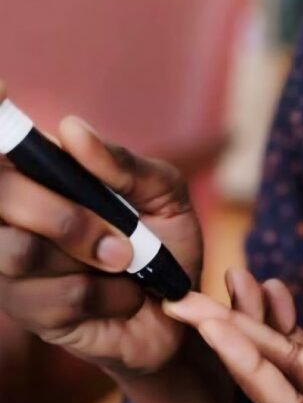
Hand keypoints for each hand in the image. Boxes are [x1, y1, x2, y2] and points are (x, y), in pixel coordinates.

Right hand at [0, 116, 200, 374]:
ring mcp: (15, 267)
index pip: (3, 149)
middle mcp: (18, 218)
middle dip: (64, 216)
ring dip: (89, 257)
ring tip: (128, 264)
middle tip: (122, 239)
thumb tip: (71, 129)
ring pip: (17, 251)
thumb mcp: (165, 196)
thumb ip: (125, 165)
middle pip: (0, 198)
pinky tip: (125, 297)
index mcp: (47, 179)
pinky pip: (54, 297)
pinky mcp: (31, 312)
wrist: (184, 312)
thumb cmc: (169, 245)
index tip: (0, 89)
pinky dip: (107, 295)